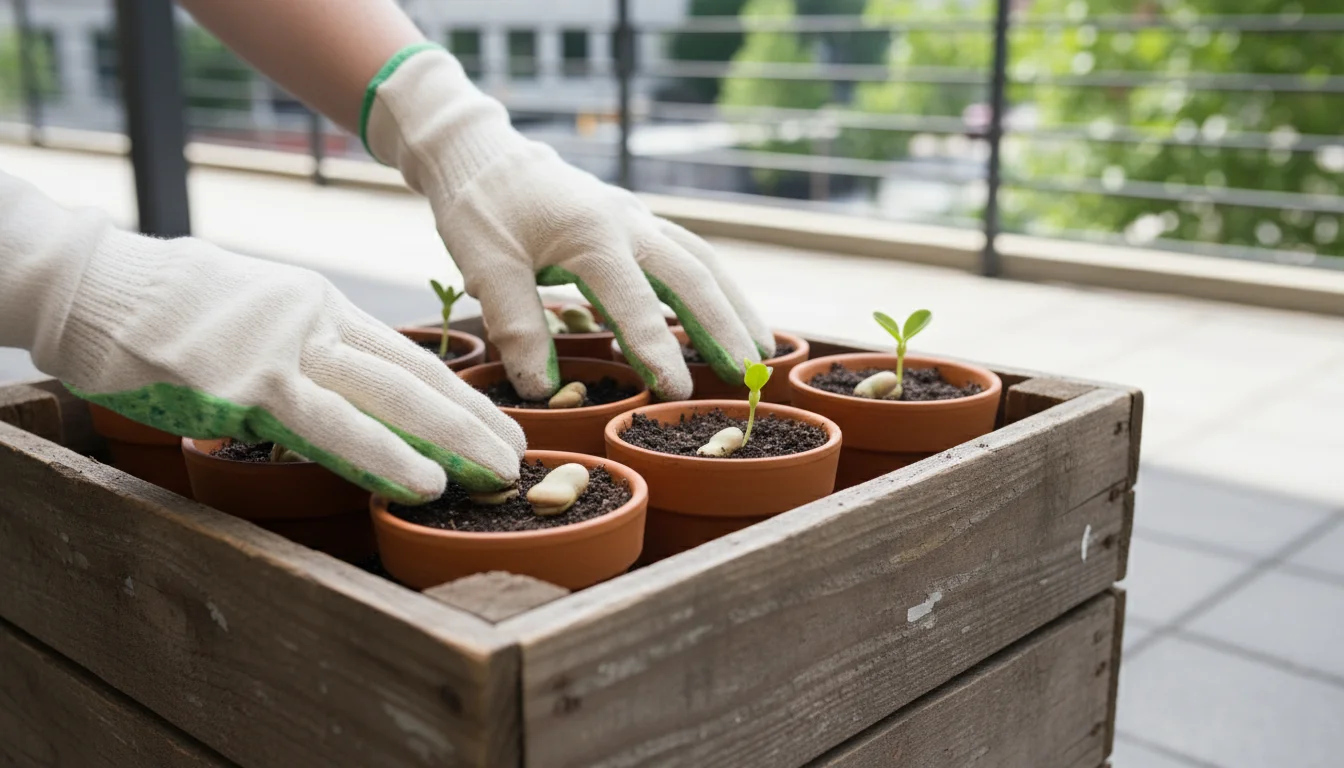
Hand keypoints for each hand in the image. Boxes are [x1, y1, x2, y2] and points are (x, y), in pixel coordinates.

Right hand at [39, 232, 524, 503]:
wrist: (90, 283)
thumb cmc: (169, 303)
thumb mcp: (257, 309)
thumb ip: (306, 344)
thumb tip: (343, 385)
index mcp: (320, 305)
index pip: (409, 356)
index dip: (460, 394)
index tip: (501, 423)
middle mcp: (314, 322)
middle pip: (414, 377)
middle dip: (473, 420)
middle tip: (518, 457)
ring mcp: (281, 351)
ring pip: (387, 399)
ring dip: (449, 441)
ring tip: (494, 473)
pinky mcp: (243, 384)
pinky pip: (327, 427)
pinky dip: (383, 456)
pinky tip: (423, 481)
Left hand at [365, 46, 774, 400]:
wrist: (484, 153)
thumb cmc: (480, 208)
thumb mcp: (485, 266)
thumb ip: (515, 325)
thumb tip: (540, 387)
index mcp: (592, 235)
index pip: (635, 303)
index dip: (658, 351)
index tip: (679, 392)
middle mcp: (627, 223)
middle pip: (693, 275)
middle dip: (724, 326)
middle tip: (750, 373)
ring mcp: (637, 218)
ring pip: (702, 261)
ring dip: (734, 305)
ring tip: (762, 351)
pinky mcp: (635, 221)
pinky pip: (689, 253)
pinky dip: (715, 286)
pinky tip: (728, 315)